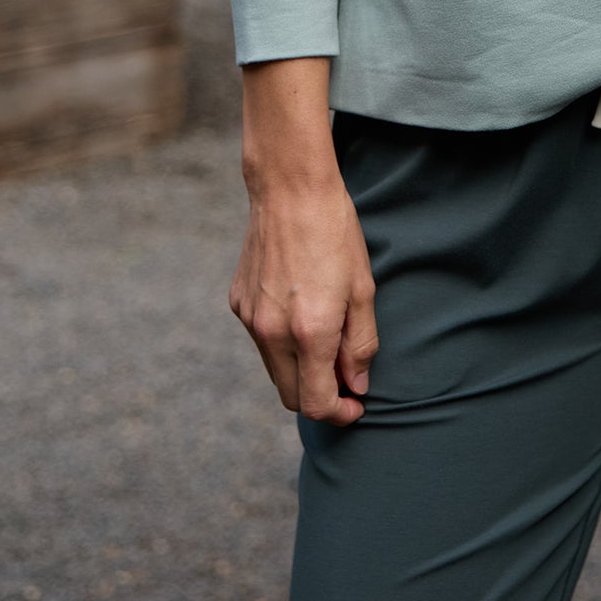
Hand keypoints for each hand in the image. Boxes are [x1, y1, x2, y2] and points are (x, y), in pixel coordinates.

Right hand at [232, 58, 378, 426]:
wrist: (290, 188)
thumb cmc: (335, 232)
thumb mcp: (362, 288)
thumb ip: (360, 344)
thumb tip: (355, 385)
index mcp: (310, 330)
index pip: (316, 403)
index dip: (339, 413)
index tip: (356, 404)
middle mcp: (273, 331)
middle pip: (291, 396)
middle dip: (319, 396)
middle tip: (344, 377)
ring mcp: (250, 318)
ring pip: (275, 369)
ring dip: (300, 369)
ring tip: (326, 336)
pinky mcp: (238, 302)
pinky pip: (261, 339)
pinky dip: (281, 341)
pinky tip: (299, 307)